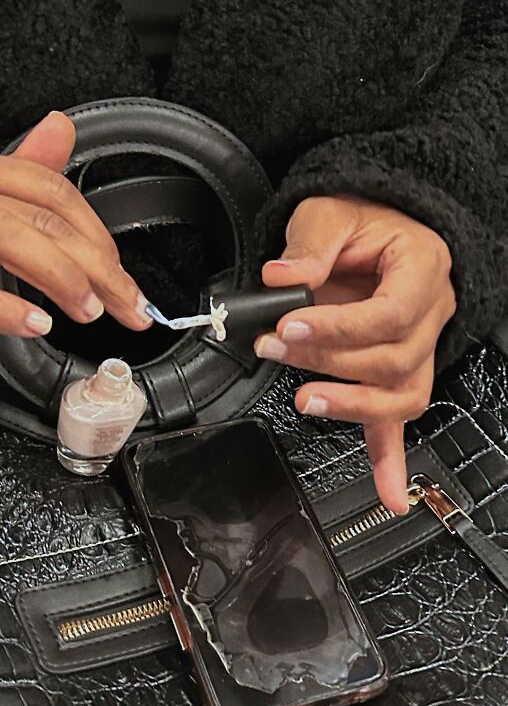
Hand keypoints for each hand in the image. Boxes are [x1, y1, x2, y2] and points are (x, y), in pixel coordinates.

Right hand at [0, 112, 151, 351]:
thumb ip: (24, 172)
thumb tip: (62, 128)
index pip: (50, 188)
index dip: (98, 234)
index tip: (123, 276)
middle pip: (37, 214)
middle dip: (94, 264)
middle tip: (124, 303)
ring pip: (2, 236)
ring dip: (58, 276)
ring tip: (88, 310)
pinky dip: (1, 307)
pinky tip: (35, 323)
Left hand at [254, 196, 455, 513]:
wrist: (381, 227)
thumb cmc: (363, 218)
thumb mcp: (330, 211)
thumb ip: (310, 244)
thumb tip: (282, 279)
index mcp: (421, 270)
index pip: (391, 314)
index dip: (339, 327)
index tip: (291, 322)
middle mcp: (429, 315)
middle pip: (391, 359)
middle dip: (327, 360)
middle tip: (275, 345)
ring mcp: (417, 349)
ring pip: (400, 394)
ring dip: (350, 404)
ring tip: (305, 400)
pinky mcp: (397, 373)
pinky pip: (397, 420)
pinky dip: (391, 460)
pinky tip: (389, 494)